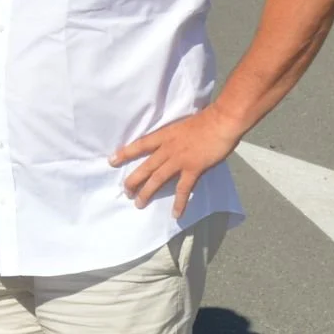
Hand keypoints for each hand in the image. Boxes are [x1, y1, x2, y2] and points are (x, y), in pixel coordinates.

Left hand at [111, 105, 242, 218]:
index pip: (140, 145)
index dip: (125, 153)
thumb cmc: (206, 120)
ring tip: (139, 204)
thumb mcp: (182, 125)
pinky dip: (179, 203)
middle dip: (133, 180)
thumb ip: (174, 137)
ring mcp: (179, 160)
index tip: (112, 161)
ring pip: (157, 179)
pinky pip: (183, 189)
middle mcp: (167, 149)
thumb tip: (172, 145)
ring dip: (147, 193)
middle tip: (126, 192)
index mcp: (164, 135)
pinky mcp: (193, 169)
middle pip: (145, 167)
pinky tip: (175, 214)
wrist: (222, 121)